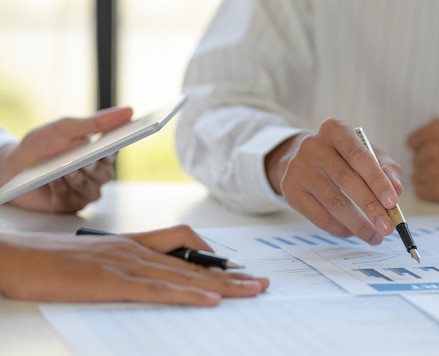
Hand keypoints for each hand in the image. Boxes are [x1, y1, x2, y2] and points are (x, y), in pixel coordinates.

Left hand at [0, 107, 132, 212]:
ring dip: (76, 179)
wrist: (11, 168)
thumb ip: (96, 122)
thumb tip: (127, 111)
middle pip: (106, 174)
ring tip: (63, 171)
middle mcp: (94, 173)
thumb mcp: (66, 128)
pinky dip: (62, 189)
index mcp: (97, 153)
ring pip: (92, 189)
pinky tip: (52, 181)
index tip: (116, 144)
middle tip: (84, 161)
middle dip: (93, 168)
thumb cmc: (39, 146)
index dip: (117, 149)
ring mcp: (83, 190)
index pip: (115, 151)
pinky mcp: (70, 204)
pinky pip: (73, 199)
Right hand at [0, 225, 268, 304]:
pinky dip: (187, 295)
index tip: (236, 270)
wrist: (14, 256)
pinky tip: (210, 301)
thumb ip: (128, 263)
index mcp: (134, 244)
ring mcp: (126, 264)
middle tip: (262, 284)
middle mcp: (137, 251)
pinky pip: (158, 289)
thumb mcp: (98, 258)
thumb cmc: (52, 260)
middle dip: (232, 275)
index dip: (213, 258)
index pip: (186, 244)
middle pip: (195, 262)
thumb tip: (157, 276)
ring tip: (252, 291)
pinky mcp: (111, 282)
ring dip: (222, 285)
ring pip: (185, 275)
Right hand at [265, 118, 402, 244]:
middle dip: (371, 208)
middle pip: (346, 180)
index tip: (393, 203)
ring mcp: (298, 167)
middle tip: (388, 227)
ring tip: (375, 236)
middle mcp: (313, 145)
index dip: (377, 180)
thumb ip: (386, 169)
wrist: (305, 159)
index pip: (359, 156)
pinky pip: (318, 216)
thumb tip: (397, 191)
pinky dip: (339, 228)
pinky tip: (353, 232)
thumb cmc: (344, 157)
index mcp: (335, 130)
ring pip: (333, 202)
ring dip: (358, 224)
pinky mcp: (289, 188)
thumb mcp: (368, 154)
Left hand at [406, 117, 438, 202]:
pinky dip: (431, 191)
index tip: (436, 153)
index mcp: (437, 129)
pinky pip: (421, 191)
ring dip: (429, 178)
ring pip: (416, 176)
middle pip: (415, 160)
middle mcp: (432, 148)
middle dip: (428, 163)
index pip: (412, 142)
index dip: (423, 148)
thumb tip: (423, 135)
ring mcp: (434, 170)